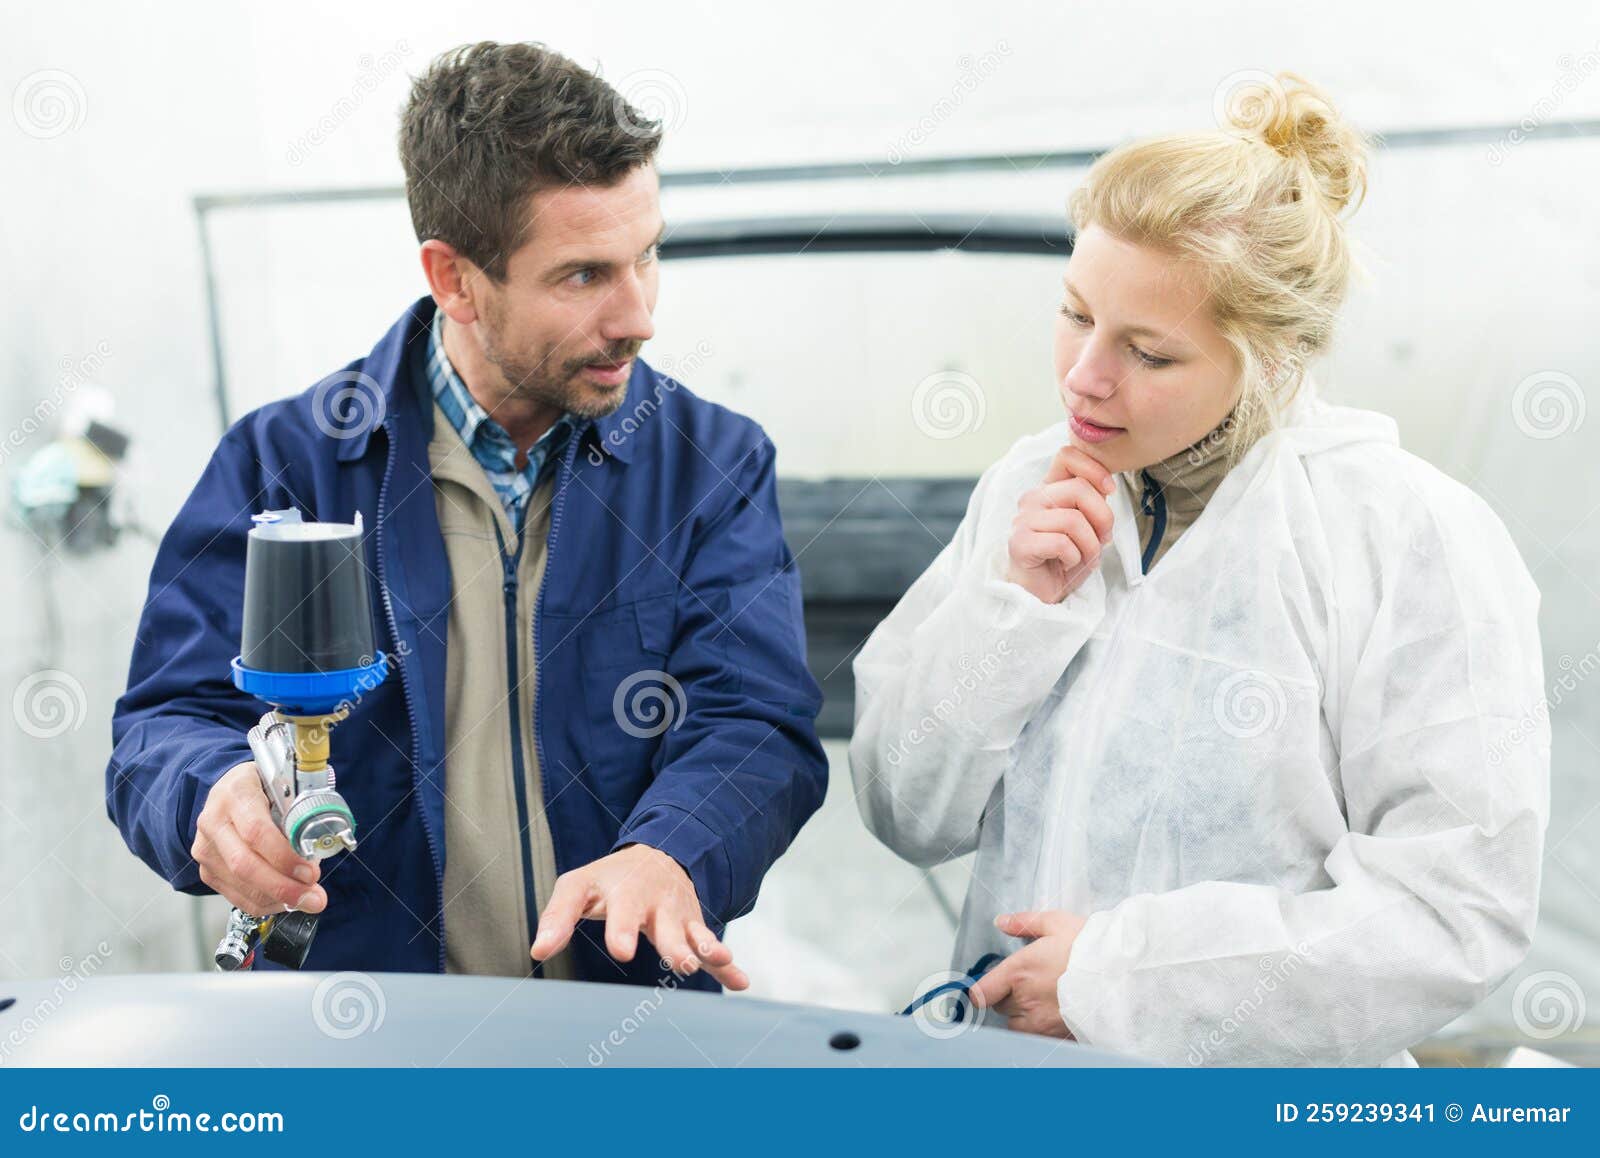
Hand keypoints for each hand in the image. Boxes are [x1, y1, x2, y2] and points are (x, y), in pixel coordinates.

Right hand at [192, 761, 324, 916]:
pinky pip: (236, 896)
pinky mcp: (207, 870)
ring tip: (308, 900)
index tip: (311, 871)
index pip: (256, 831)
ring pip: (240, 884)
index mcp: (236, 793)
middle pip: (244, 864)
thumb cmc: (263, 787)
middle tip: (313, 897)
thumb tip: (320, 846)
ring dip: (278, 899)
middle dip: (283, 886)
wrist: (229, 791)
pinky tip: (286, 901)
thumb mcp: (284, 784)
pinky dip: (265, 903)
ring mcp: (207, 848)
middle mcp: (214, 821)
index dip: (284, 856)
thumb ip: (299, 810)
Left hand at [530, 843, 747, 989]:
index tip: (623, 950)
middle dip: (674, 944)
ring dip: (708, 948)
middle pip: (667, 925)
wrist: (655, 858)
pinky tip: (741, 981)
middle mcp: (657, 903)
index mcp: (626, 892)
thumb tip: (538, 952)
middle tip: (680, 963)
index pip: (623, 910)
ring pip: (695, 933)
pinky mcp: (694, 928)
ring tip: (719, 960)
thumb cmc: (609, 879)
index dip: (623, 929)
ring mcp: (680, 915)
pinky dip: (728, 965)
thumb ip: (558, 917)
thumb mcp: (577, 887)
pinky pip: (711, 947)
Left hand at [969, 909, 1087, 1036]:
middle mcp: (1024, 1000)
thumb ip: (1024, 923)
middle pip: (1000, 1006)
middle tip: (1030, 982)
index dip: (980, 990)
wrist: (1124, 976)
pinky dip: (1040, 1028)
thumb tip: (1002, 922)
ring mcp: (1040, 1022)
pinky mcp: (1057, 1036)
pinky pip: (1037, 1036)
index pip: (981, 993)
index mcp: (1018, 972)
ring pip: (1016, 1024)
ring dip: (1022, 1015)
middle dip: (1009, 995)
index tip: (986, 986)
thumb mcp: (1056, 923)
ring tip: (1044, 999)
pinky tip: (1056, 1013)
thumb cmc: (1091, 948)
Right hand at [1005, 445, 1115, 603]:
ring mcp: (1023, 520)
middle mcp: (1033, 498)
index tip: (1109, 491)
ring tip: (1083, 557)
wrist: (1041, 594)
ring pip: (1074, 520)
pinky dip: (1074, 559)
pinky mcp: (1019, 543)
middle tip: (1102, 540)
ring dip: (1090, 545)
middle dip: (1102, 518)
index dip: (1095, 469)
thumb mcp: (1088, 525)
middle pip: (1080, 488)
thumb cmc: (1065, 560)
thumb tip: (1107, 487)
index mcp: (1049, 489)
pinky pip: (1062, 544)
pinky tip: (1066, 565)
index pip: (1067, 456)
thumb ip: (1092, 502)